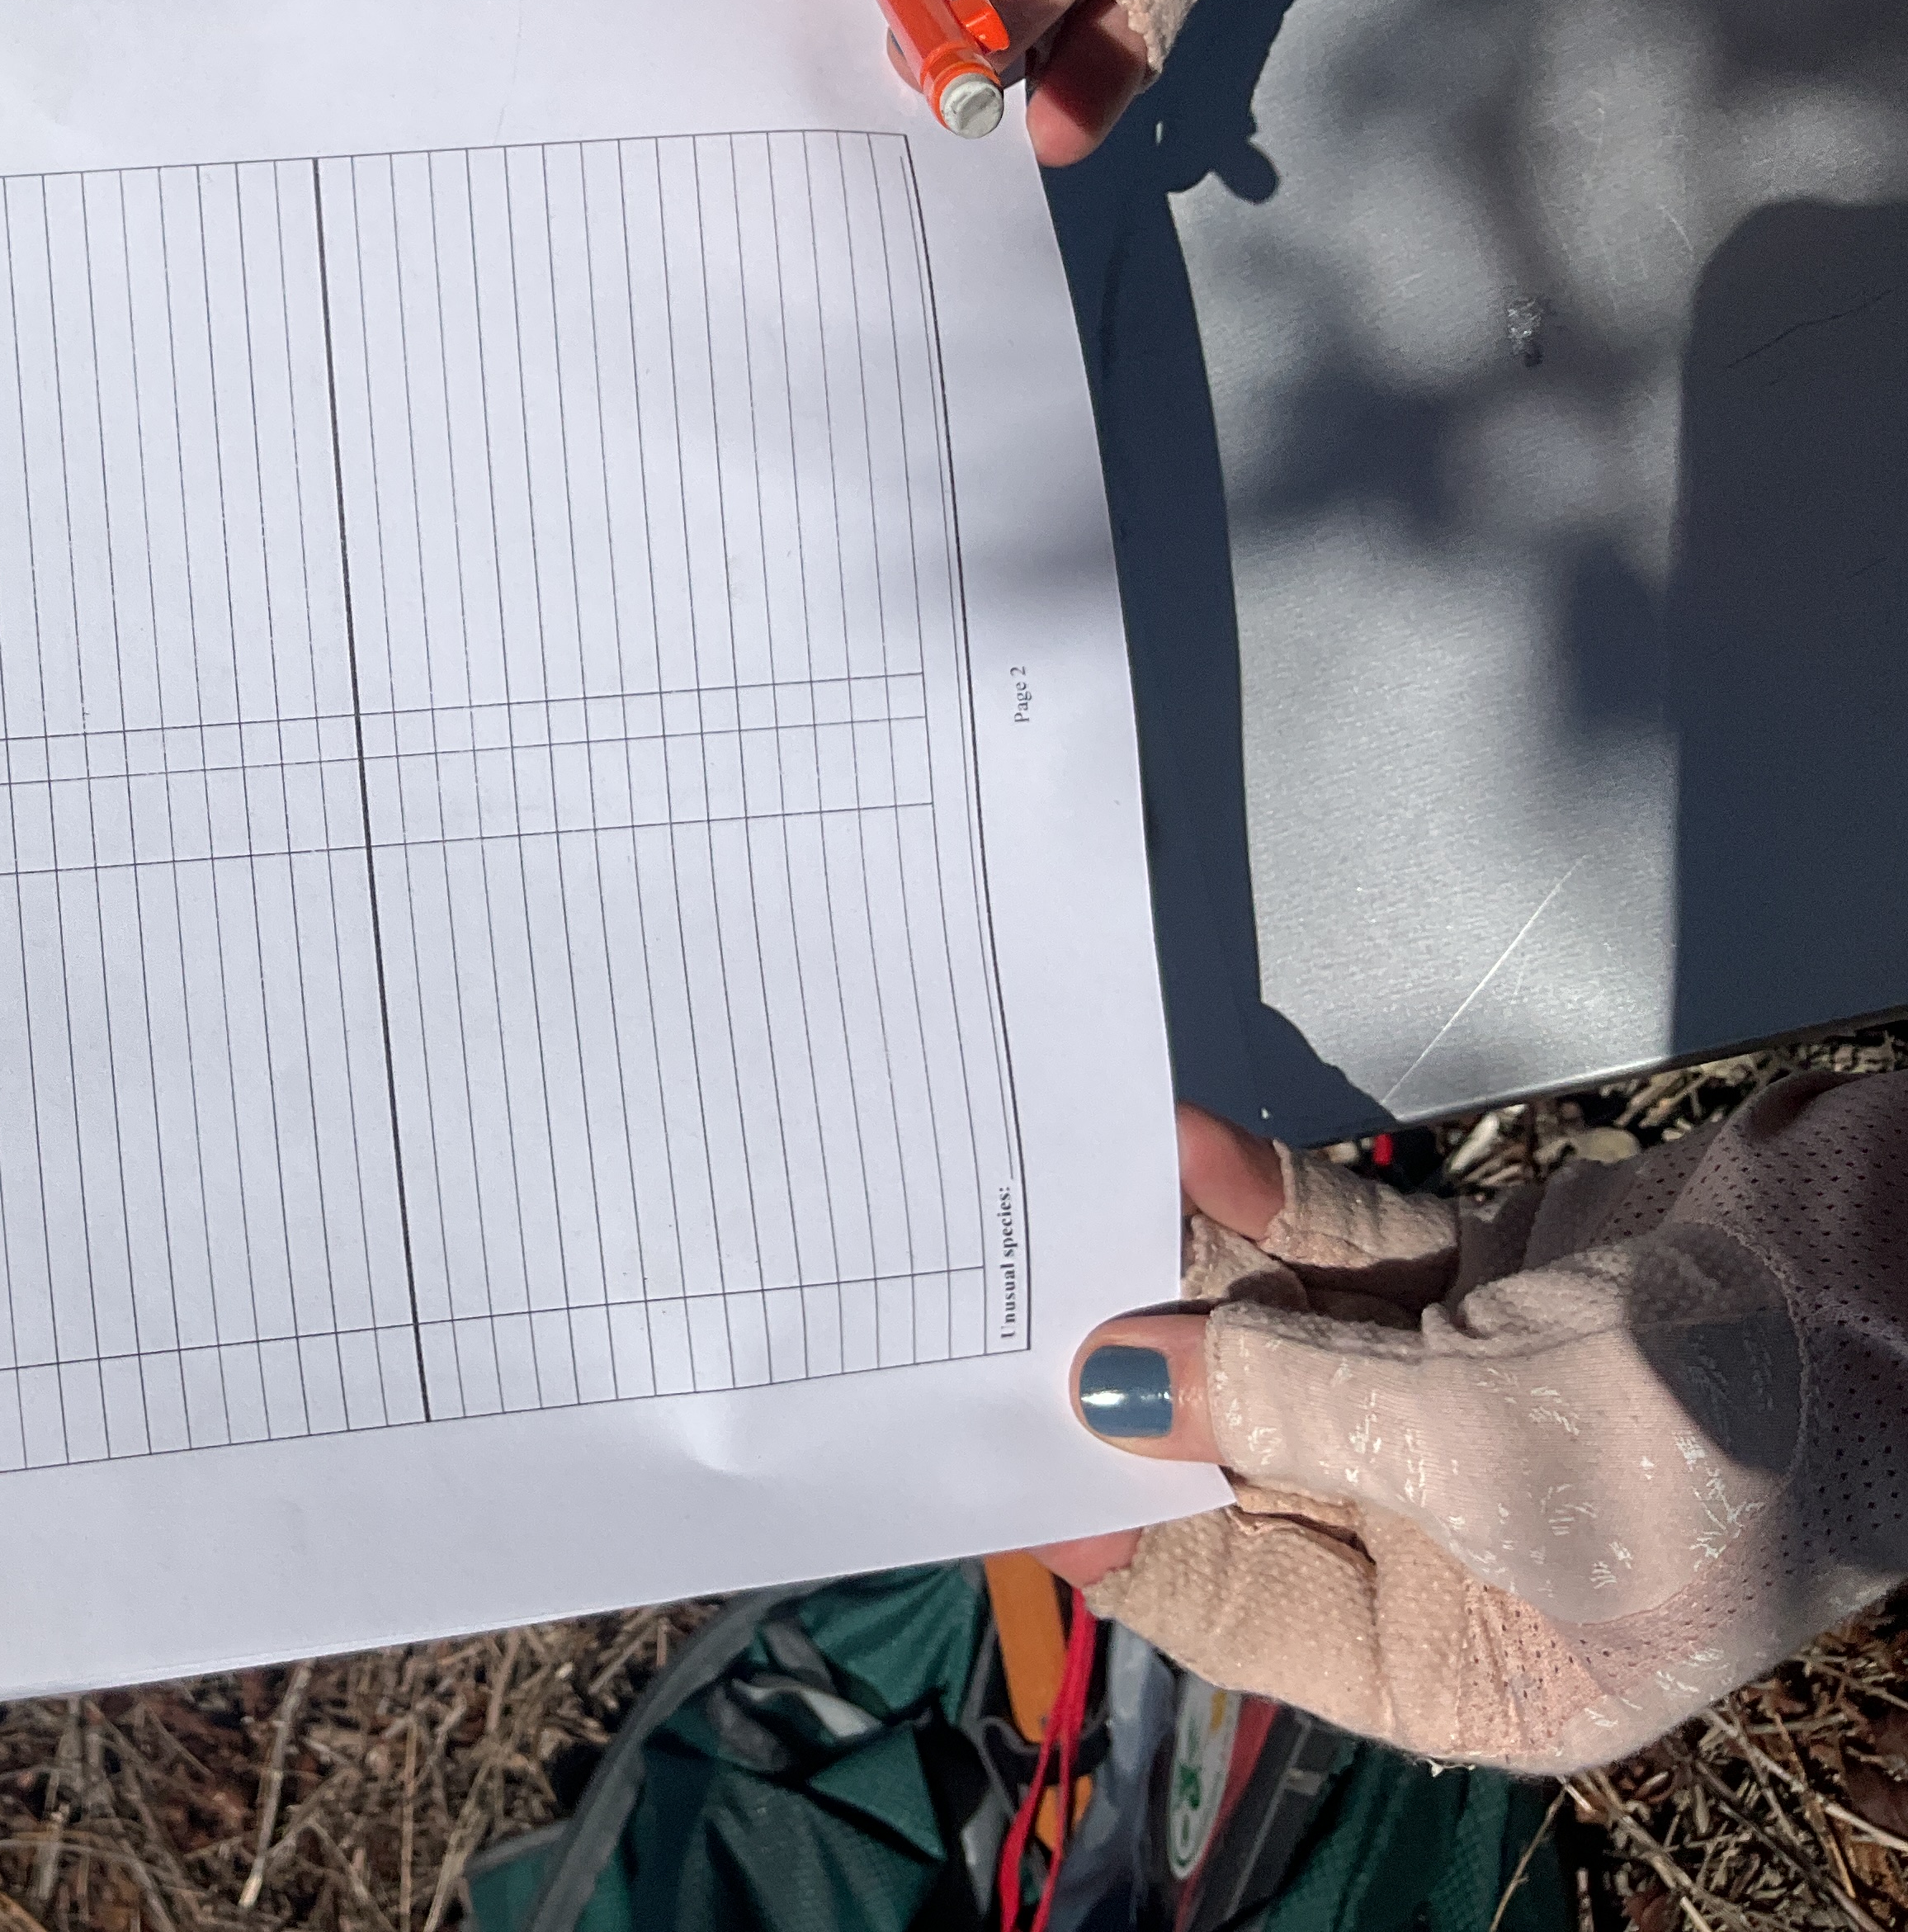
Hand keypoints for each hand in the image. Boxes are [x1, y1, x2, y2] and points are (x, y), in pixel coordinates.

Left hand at [1020, 1077, 1907, 1770]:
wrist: (1898, 1275)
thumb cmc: (1738, 1426)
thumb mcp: (1481, 1446)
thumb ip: (1281, 1403)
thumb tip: (1107, 1384)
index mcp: (1464, 1664)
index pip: (1229, 1605)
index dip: (1113, 1528)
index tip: (998, 1449)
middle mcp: (1447, 1544)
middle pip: (1232, 1458)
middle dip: (1133, 1373)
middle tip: (1011, 1294)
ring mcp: (1458, 1405)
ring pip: (1269, 1335)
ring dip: (1184, 1262)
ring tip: (1082, 1191)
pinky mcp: (1478, 1287)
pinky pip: (1336, 1250)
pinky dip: (1267, 1203)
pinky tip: (1194, 1150)